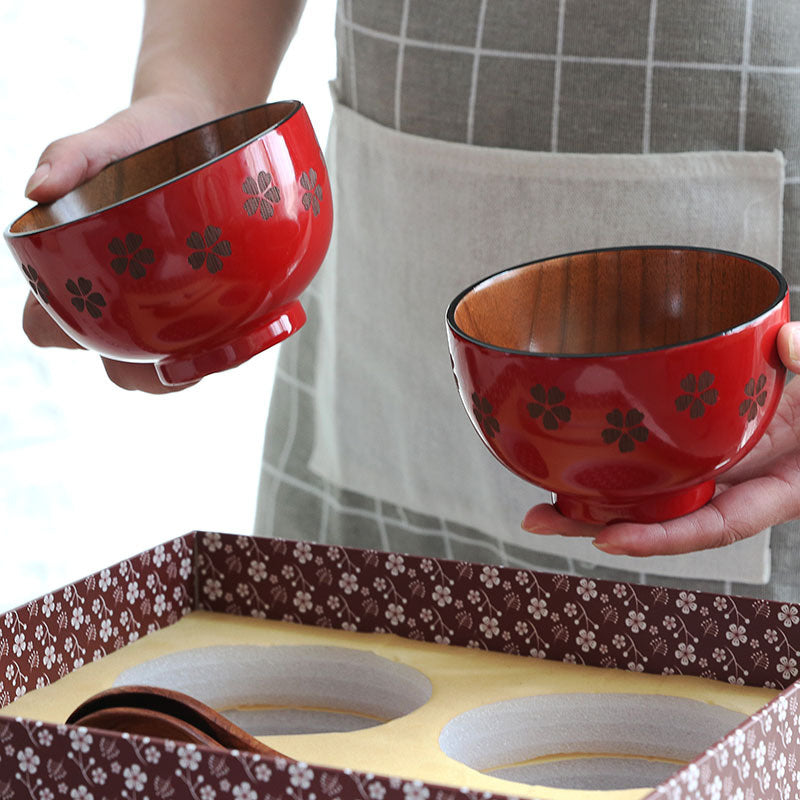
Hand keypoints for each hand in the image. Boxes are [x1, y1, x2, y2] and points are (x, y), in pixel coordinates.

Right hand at [21, 93, 214, 392]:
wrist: (203, 126)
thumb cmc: (143, 139)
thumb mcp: (109, 139)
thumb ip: (70, 156)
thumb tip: (37, 190)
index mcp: (78, 275)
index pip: (49, 326)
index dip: (62, 334)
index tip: (95, 316)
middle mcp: (123, 305)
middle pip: (120, 369)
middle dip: (145, 376)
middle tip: (177, 359)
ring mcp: (171, 312)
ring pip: (174, 369)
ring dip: (196, 368)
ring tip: (227, 347)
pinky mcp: (215, 308)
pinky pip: (222, 344)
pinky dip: (239, 345)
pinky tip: (263, 326)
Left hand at [521, 322, 799, 555]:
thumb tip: (790, 343)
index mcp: (780, 486)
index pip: (716, 525)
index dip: (663, 539)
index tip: (608, 540)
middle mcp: (740, 480)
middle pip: (666, 516)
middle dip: (602, 525)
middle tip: (539, 521)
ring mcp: (718, 460)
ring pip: (655, 490)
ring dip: (597, 497)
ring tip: (539, 498)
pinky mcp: (703, 435)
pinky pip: (660, 454)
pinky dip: (622, 461)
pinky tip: (577, 458)